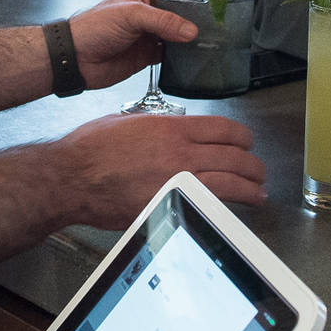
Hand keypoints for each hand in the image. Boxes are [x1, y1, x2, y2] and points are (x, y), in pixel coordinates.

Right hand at [53, 112, 265, 227]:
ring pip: (230, 181)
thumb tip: (171, 130)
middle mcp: (180, 152)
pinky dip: (228, 206)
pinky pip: (209, 205)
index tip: (246, 143)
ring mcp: (177, 181)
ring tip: (259, 191)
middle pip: (234, 156)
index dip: (243, 137)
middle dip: (253, 164)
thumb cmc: (91, 148)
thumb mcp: (128, 121)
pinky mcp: (169, 205)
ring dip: (251, 187)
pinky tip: (235, 208)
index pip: (224, 128)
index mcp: (171, 128)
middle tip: (258, 170)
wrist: (71, 177)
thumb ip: (157, 125)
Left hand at [67, 0, 200, 88]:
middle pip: (180, 11)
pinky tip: (194, 58)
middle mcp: (149, 14)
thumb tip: (191, 31)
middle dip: (198, 16)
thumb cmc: (93, 27)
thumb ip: (162, 21)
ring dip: (192, 38)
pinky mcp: (147, 56)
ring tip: (213, 41)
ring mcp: (149, 35)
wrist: (75, 59)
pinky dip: (183, 57)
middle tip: (219, 22)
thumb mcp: (130, 15)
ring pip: (178, 35)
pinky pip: (171, 55)